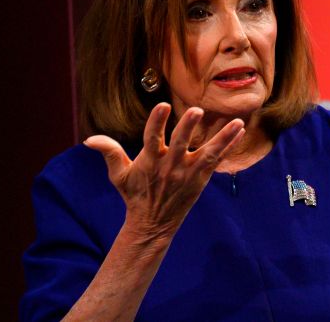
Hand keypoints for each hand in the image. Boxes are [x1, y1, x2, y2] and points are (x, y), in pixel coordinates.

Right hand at [84, 103, 244, 243]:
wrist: (153, 224)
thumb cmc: (135, 194)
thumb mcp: (119, 176)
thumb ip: (110, 153)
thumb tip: (89, 140)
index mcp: (149, 161)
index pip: (151, 138)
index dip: (156, 122)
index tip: (163, 105)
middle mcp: (170, 165)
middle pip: (179, 143)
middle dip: (187, 127)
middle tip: (196, 110)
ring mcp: (188, 172)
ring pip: (206, 152)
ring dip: (221, 137)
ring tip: (237, 123)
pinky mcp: (201, 178)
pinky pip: (217, 159)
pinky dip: (229, 146)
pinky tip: (240, 130)